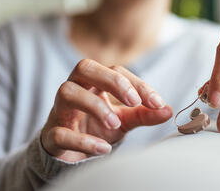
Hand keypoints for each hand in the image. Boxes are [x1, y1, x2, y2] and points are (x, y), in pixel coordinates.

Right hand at [41, 59, 172, 161]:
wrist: (70, 152)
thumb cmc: (95, 127)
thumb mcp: (123, 119)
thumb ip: (143, 113)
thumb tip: (168, 110)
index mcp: (93, 82)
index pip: (114, 70)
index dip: (136, 83)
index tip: (157, 102)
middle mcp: (75, 89)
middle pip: (84, 68)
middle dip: (111, 81)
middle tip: (133, 101)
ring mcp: (60, 111)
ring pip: (67, 92)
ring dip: (95, 106)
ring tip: (116, 124)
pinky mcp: (51, 135)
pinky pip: (59, 132)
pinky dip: (82, 140)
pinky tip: (103, 148)